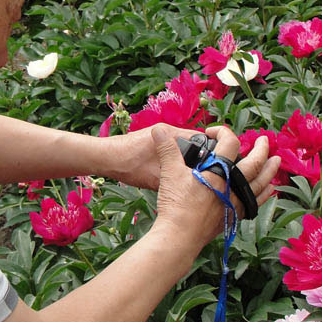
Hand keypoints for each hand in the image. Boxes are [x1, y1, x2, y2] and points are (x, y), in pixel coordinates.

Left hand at [100, 123, 226, 190]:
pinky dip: (176, 161)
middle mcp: (166, 130)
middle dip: (200, 159)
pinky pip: (171, 151)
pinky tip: (176, 175)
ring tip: (193, 177)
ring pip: (182, 148)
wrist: (104, 159)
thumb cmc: (127, 165)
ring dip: (187, 160)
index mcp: (170, 134)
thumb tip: (195, 190)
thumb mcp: (156, 177)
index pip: (201, 139)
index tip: (217, 169)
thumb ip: (176, 180)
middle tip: (206, 175)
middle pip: (193, 143)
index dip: (211, 154)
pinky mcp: (152, 143)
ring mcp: (159, 136)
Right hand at [101, 124, 279, 203]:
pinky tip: (269, 189)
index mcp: (218, 170)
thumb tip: (157, 131)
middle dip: (262, 149)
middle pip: (255, 163)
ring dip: (270, 170)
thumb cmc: (176, 204)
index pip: (230, 143)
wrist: (181, 235)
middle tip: (266, 140)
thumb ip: (166, 149)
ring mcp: (236, 201)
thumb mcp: (169, 172)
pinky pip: (256, 201)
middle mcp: (232, 184)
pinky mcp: (234, 215)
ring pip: (260, 183)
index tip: (212, 132)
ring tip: (276, 162)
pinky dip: (264, 193)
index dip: (223, 132)